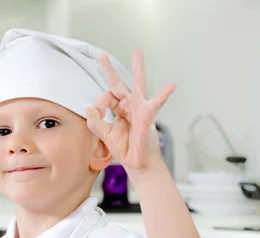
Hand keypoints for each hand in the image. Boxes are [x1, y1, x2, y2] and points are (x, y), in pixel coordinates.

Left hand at [86, 50, 174, 171]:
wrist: (137, 162)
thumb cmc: (125, 149)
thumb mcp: (106, 136)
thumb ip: (96, 123)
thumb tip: (88, 109)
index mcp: (119, 109)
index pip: (105, 99)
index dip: (98, 104)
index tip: (96, 113)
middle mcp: (128, 105)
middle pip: (118, 84)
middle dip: (109, 70)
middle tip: (102, 56)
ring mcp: (139, 108)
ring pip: (137, 84)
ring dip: (137, 68)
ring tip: (137, 53)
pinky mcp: (147, 115)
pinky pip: (156, 103)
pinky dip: (164, 94)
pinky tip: (171, 86)